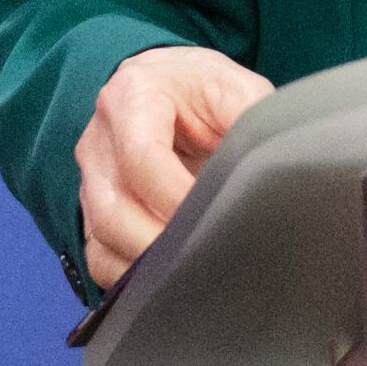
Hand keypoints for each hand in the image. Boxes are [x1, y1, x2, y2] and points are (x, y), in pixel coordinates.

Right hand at [75, 43, 270, 290]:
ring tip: (198, 271)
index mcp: (132, 97)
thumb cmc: (202, 90)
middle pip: (113, 209)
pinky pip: (100, 257)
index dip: (179, 198)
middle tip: (212, 257)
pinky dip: (130, 278)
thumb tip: (275, 166)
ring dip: (149, 265)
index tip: (220, 219)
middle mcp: (99, 140)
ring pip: (104, 238)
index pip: (142, 159)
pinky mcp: (93, 212)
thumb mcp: (236, 88)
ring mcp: (91, 179)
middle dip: (163, 243)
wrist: (167, 87)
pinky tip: (170, 278)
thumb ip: (253, 119)